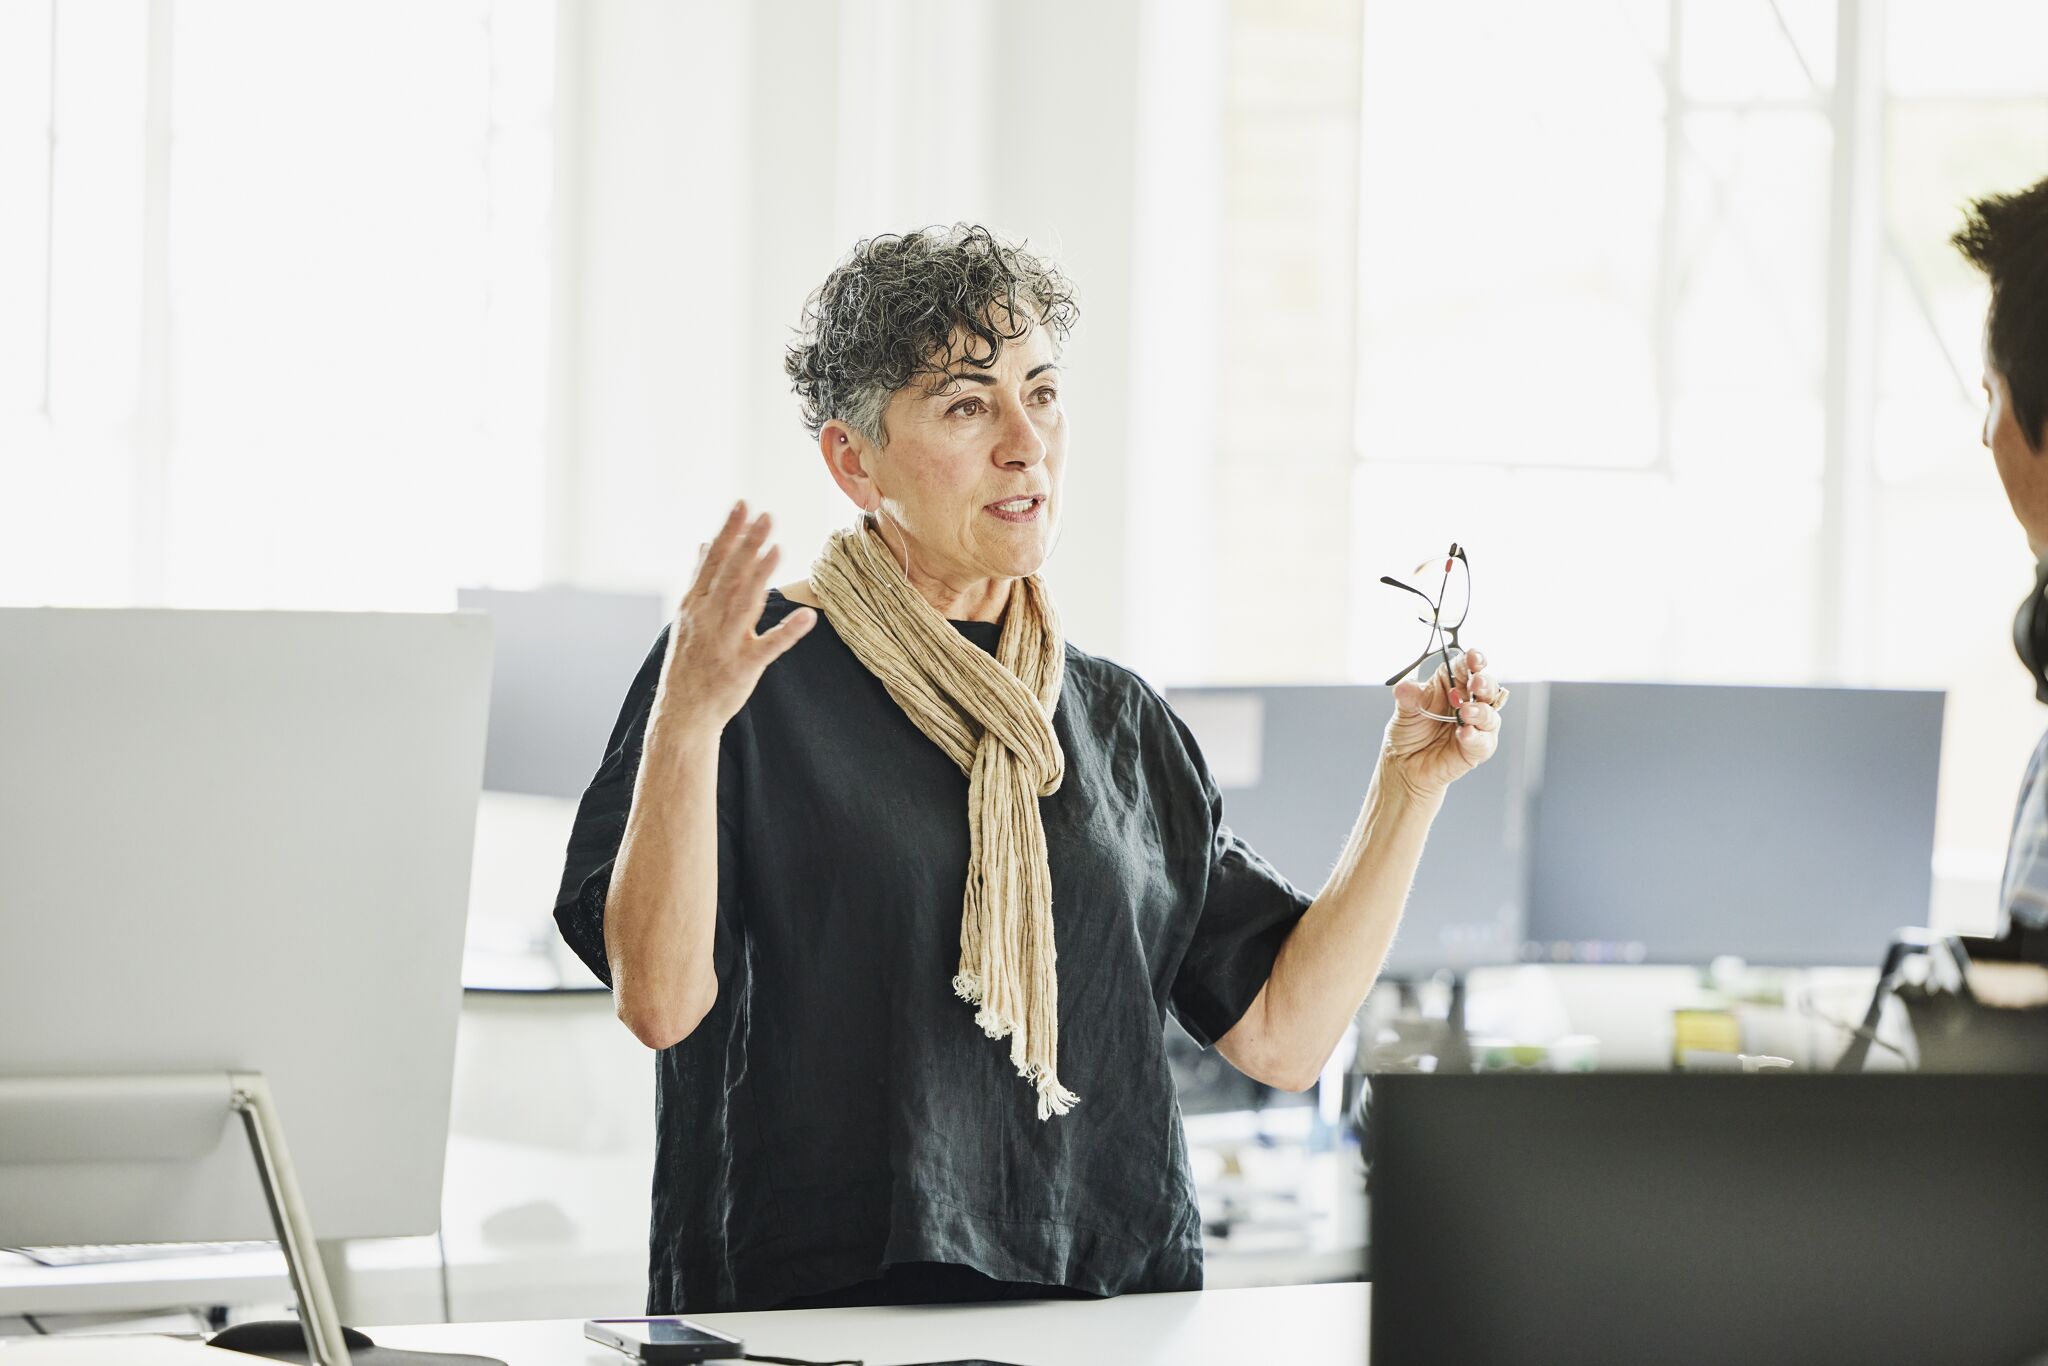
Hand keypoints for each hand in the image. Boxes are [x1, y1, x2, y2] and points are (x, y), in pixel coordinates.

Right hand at [655, 501, 816, 733]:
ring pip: (743, 603)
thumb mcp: (686, 616)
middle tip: (766, 516)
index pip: (713, 561)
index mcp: (695, 605)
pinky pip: (769, 646)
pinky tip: (808, 615)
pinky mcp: (743, 667)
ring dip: (760, 575)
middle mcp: (708, 619)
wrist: (682, 711)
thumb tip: (703, 543)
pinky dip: (788, 631)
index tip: (743, 506)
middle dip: (747, 544)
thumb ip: (699, 578)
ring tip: (778, 548)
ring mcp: (725, 643)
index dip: (729, 533)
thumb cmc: (688, 661)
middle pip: (730, 575)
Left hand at [1381, 648, 1505, 800]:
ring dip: (1480, 711)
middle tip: (1475, 682)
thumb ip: (1408, 698)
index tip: (1474, 656)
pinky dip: (1475, 736)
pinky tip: (1465, 733)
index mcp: (1452, 684)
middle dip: (1484, 682)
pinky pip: (1483, 741)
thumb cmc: (1409, 733)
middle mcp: (1469, 702)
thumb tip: (1404, 688)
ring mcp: (1476, 725)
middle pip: (1486, 687)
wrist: (1404, 765)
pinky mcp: (1476, 748)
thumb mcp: (1404, 710)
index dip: (1474, 660)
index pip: (1467, 667)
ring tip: (1465, 712)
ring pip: (1490, 714)